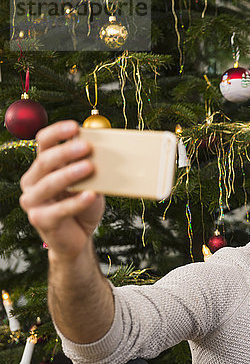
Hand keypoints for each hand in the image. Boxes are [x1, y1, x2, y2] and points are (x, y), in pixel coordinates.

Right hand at [20, 120, 104, 259]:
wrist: (80, 236)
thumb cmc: (84, 203)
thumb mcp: (90, 181)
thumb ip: (91, 164)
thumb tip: (104, 145)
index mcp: (42, 167)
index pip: (43, 142)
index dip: (57, 133)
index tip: (75, 127)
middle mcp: (32, 182)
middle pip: (45, 161)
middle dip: (65, 152)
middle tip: (87, 147)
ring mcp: (33, 202)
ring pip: (49, 184)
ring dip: (70, 174)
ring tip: (90, 167)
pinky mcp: (40, 220)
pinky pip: (59, 210)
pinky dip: (76, 202)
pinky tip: (90, 195)